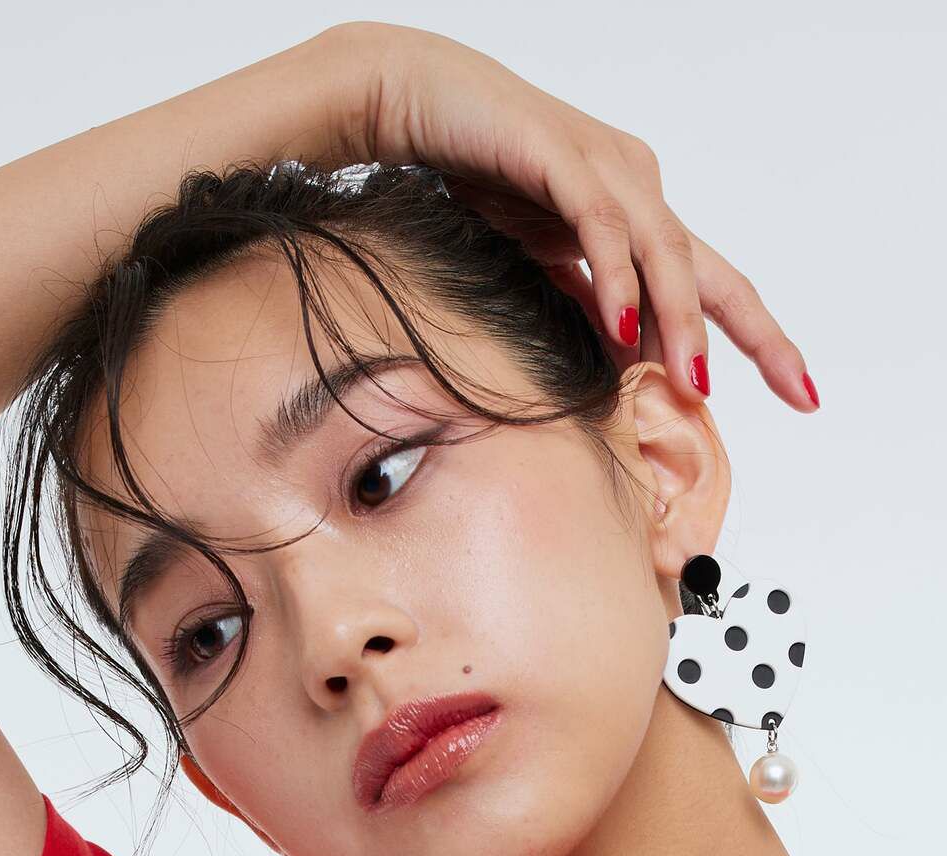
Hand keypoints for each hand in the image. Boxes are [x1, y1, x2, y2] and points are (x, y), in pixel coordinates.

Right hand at [327, 22, 817, 412]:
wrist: (415, 103)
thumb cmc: (474, 176)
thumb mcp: (541, 256)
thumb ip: (585, 298)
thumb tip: (623, 357)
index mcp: (635, 214)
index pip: (706, 285)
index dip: (756, 337)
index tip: (797, 391)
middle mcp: (636, 187)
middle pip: (710, 272)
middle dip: (760, 335)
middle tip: (798, 392)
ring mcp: (604, 168)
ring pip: (664, 252)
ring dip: (683, 322)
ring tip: (694, 382)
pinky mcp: (561, 157)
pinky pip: (601, 225)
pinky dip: (616, 278)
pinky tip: (624, 327)